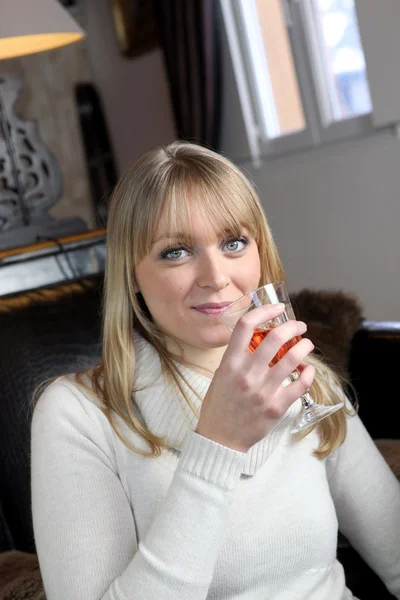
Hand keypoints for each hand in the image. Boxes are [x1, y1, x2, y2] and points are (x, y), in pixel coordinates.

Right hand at [196, 303, 314, 452]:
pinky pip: (300, 383)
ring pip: (293, 358)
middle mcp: (247, 373)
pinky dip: (308, 372)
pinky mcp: (276, 406)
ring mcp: (263, 390)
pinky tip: (307, 369)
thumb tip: (258, 339)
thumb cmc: (218, 405)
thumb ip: (237, 357)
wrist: (220, 439)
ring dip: (305, 346)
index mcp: (230, 363)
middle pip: (275, 337)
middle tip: (299, 326)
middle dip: (293, 326)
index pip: (246, 325)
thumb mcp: (220, 376)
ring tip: (307, 344)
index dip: (264, 310)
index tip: (277, 307)